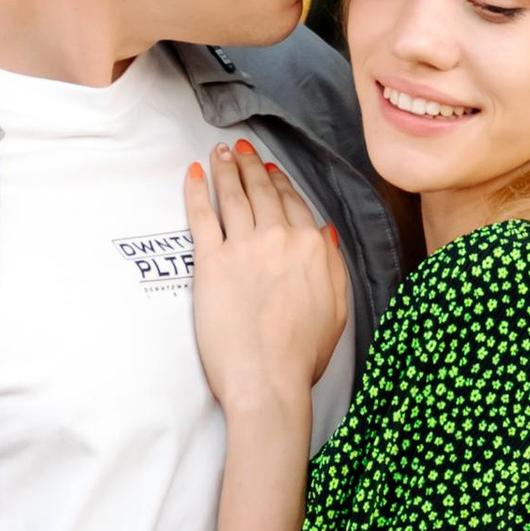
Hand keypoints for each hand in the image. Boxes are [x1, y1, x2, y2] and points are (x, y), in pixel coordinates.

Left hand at [185, 138, 348, 410]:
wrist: (267, 381)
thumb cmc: (301, 356)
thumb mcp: (336, 309)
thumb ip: (333, 265)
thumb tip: (325, 232)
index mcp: (312, 247)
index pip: (293, 203)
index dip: (280, 182)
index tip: (270, 169)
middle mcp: (279, 238)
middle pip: (262, 192)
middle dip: (250, 166)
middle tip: (240, 149)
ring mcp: (243, 247)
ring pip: (234, 196)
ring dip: (226, 169)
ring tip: (220, 152)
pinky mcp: (211, 262)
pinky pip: (202, 215)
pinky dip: (196, 190)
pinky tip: (193, 173)